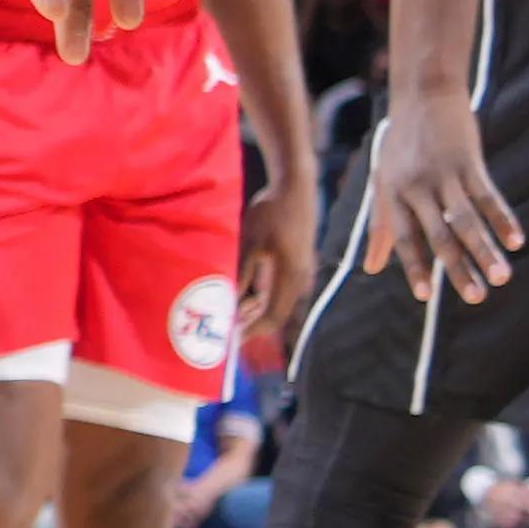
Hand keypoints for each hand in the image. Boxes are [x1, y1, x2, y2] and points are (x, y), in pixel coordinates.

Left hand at [238, 174, 323, 364]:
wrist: (295, 189)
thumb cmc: (272, 212)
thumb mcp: (252, 241)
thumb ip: (243, 273)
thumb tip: (232, 301)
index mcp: (290, 276)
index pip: (273, 316)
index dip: (252, 330)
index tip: (232, 338)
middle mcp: (300, 279)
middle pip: (277, 314)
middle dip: (252, 324)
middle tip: (227, 329)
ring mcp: (301, 273)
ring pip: (279, 303)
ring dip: (257, 311)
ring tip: (232, 313)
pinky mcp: (298, 266)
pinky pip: (282, 291)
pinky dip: (264, 298)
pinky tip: (246, 297)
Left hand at [357, 92, 523, 306]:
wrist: (424, 91)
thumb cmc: (401, 143)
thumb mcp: (383, 180)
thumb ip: (380, 226)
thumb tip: (370, 269)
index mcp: (393, 193)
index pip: (404, 238)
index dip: (414, 266)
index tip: (425, 296)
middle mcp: (417, 186)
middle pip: (439, 235)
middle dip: (458, 269)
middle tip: (476, 299)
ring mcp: (445, 173)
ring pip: (467, 220)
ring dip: (486, 251)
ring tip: (502, 279)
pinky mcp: (469, 161)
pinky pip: (488, 196)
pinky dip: (503, 220)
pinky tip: (517, 242)